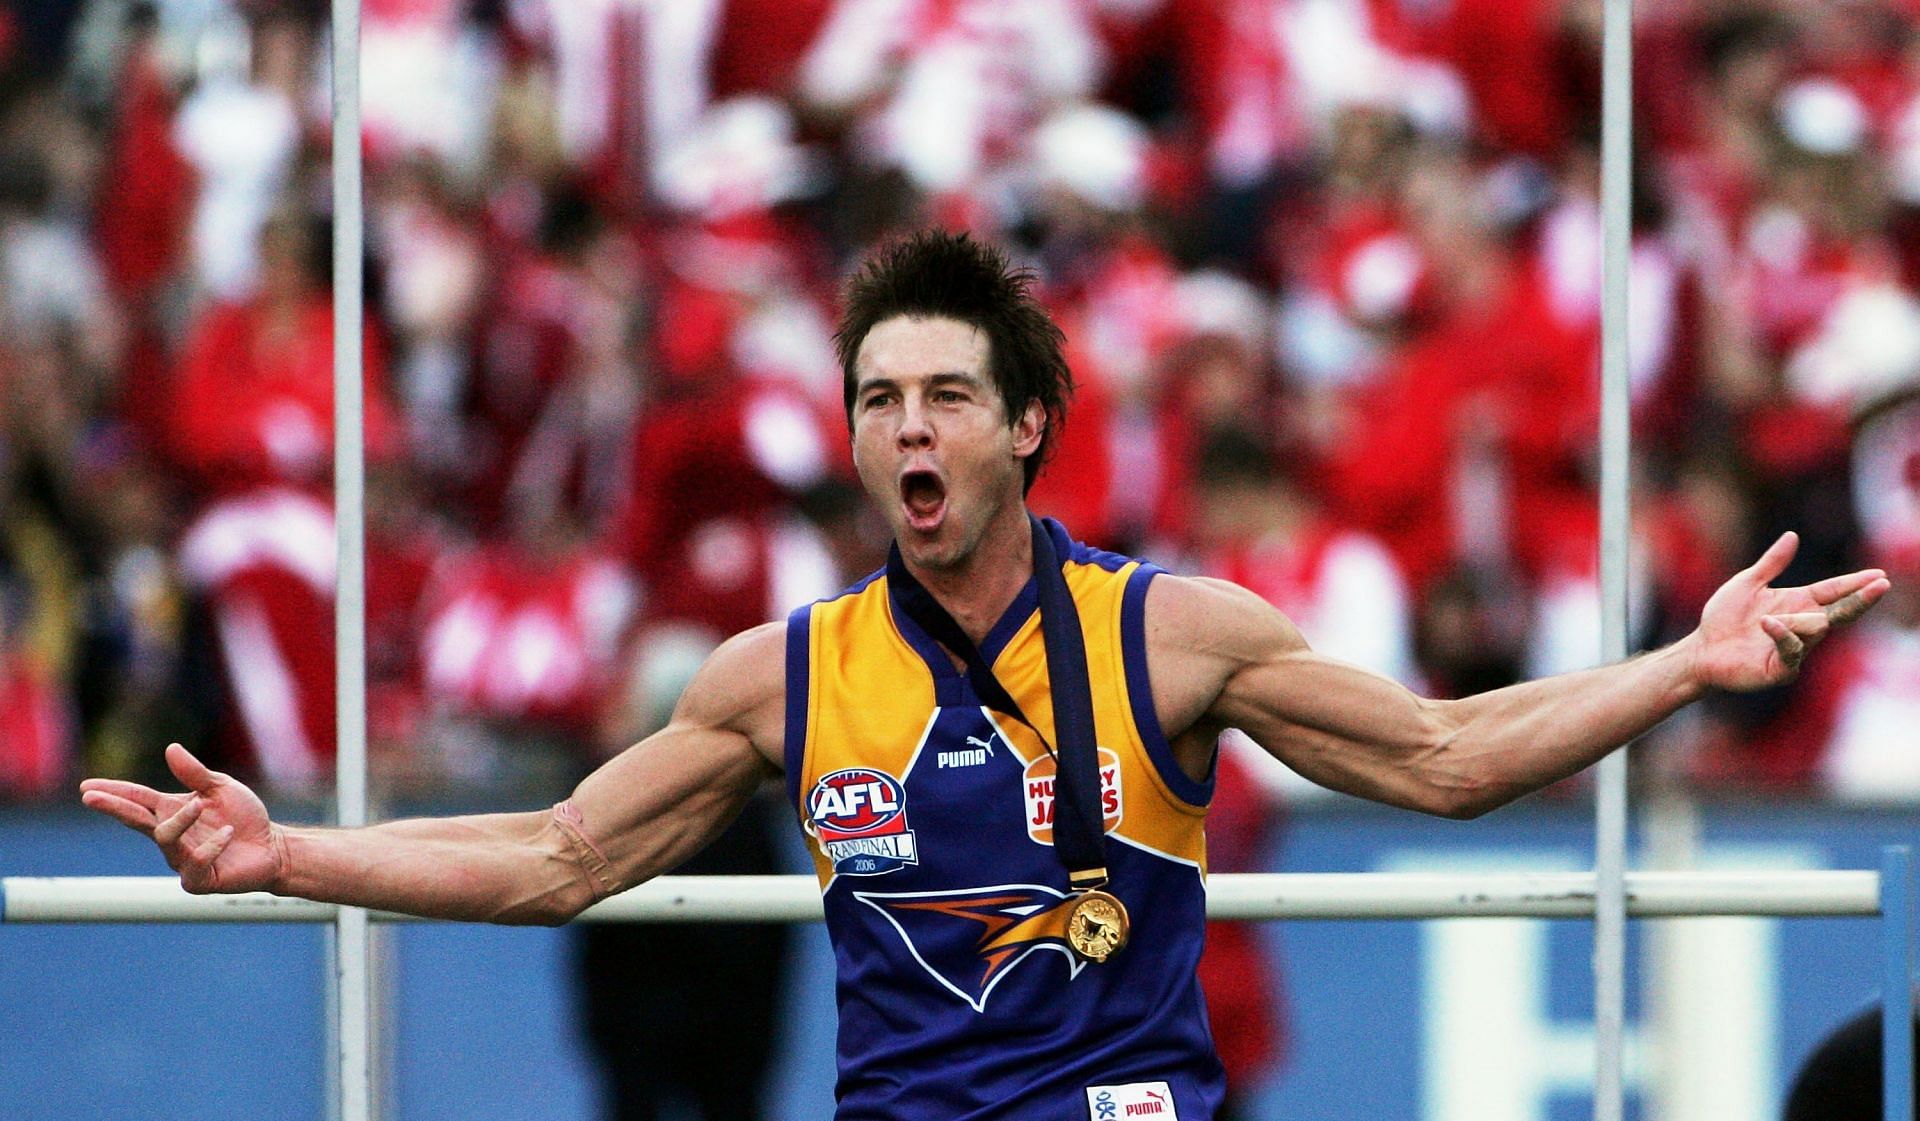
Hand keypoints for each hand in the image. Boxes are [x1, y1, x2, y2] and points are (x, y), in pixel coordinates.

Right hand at [79, 744, 286, 894]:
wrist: (273, 848)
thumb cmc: (243, 817)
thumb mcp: (221, 788)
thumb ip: (196, 773)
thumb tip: (170, 748)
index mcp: (172, 811)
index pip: (137, 799)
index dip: (114, 793)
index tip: (86, 787)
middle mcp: (171, 835)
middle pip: (137, 820)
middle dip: (115, 807)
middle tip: (92, 797)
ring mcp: (181, 859)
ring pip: (166, 837)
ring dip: (181, 819)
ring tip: (202, 806)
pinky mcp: (199, 879)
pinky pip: (195, 862)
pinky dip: (211, 845)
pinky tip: (228, 833)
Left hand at [1687, 532, 1890, 691]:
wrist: (1701, 649)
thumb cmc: (1724, 617)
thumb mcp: (1747, 584)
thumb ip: (1771, 563)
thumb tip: (1792, 535)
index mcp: (1798, 603)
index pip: (1833, 592)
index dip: (1855, 584)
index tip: (1879, 575)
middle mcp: (1802, 626)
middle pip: (1840, 612)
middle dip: (1860, 599)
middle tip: (1881, 585)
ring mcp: (1796, 649)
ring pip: (1814, 629)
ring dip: (1795, 621)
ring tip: (1765, 620)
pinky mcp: (1783, 668)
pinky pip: (1793, 650)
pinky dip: (1782, 635)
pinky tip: (1768, 624)